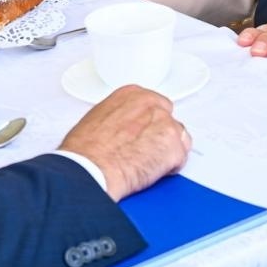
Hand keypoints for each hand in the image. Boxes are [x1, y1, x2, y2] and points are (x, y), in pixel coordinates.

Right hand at [60, 86, 189, 200]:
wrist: (90, 168)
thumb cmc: (86, 150)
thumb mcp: (99, 119)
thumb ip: (119, 117)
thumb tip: (122, 127)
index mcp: (132, 94)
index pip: (155, 104)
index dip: (149, 124)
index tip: (143, 133)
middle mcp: (152, 105)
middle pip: (168, 120)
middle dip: (160, 135)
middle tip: (145, 150)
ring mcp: (165, 125)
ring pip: (178, 138)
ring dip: (167, 151)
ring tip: (147, 163)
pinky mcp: (174, 148)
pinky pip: (180, 159)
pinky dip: (170, 168)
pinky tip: (151, 172)